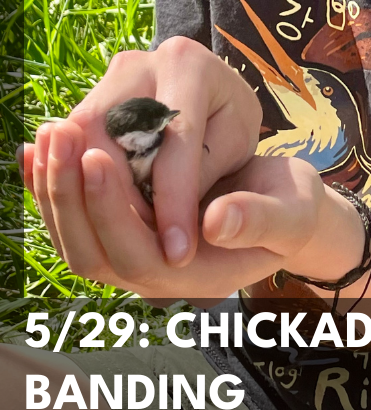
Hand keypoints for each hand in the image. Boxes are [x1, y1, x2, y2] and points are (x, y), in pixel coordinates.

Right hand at [23, 37, 262, 267]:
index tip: (179, 254)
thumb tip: (182, 224)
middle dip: (121, 200)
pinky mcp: (89, 98)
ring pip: (83, 142)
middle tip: (136, 248)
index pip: (174, 145)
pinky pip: (74, 143)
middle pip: (110, 138)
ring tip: (118, 236)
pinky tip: (93, 213)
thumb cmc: (231, 120)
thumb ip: (206, 175)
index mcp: (189, 67)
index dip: (174, 204)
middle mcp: (140, 63)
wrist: (210, 89)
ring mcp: (107, 79)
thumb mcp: (236, 143)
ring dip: (95, 193)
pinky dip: (82, 180)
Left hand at [27, 115, 352, 301]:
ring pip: (74, 236)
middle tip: (59, 134)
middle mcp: (154, 275)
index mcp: (195, 277)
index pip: (134, 253)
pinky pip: (75, 218)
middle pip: (90, 250)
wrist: (284, 213)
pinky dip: (51, 184)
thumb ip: (259, 220)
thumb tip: (215, 221)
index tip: (99, 155)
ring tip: (47, 132)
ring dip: (54, 186)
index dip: (112, 208)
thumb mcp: (294, 213)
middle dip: (70, 192)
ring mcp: (133, 256)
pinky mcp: (123, 232)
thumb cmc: (293, 209)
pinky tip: (37, 147)